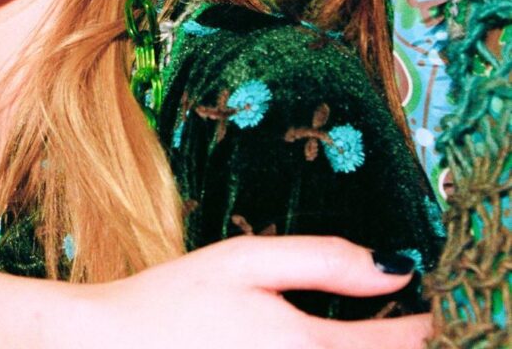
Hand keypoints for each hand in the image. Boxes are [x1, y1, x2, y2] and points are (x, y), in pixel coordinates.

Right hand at [0, 234, 430, 348]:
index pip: (393, 347)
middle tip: (383, 314)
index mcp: (303, 347)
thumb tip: (392, 266)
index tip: (426, 305)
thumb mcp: (245, 259)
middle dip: (388, 342)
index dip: (418, 324)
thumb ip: (321, 260)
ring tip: (341, 328)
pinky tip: (295, 343)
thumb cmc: (173, 300)